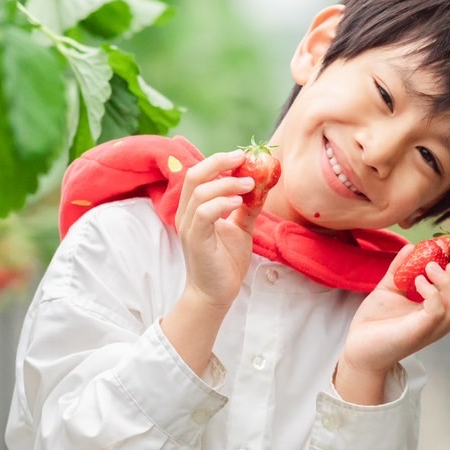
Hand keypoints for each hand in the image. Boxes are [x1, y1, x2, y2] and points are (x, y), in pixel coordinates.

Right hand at [174, 150, 260, 309]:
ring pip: (200, 191)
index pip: (199, 174)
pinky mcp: (196, 240)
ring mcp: (189, 227)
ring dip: (227, 183)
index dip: (219, 161)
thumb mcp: (240, 228)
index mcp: (194, 208)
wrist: (216, 293)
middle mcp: (186, 214)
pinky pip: (203, 213)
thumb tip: (263, 185)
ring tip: (249, 185)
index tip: (242, 155)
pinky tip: (238, 202)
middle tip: (243, 158)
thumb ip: (247, 207)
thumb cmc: (225, 261)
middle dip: (219, 162)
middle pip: (194, 175)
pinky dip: (221, 202)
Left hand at [339, 244, 449, 387]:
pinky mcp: (416, 332)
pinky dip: (432, 292)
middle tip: (445, 265)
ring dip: (447, 282)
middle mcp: (439, 323)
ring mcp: (430, 328)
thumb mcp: (390, 288)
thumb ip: (400, 268)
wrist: (357, 347)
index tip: (446, 259)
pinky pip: (437, 311)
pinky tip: (416, 282)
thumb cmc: (375, 322)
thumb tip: (411, 246)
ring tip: (426, 269)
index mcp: (438, 313)